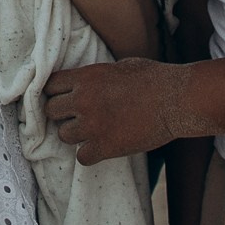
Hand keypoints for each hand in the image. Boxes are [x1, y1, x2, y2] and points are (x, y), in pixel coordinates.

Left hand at [44, 58, 178, 164]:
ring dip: (75, 134)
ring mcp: (93, 125)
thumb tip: (82, 84)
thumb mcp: (117, 66)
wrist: (174, 99)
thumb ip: (94, 77)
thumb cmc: (151, 78)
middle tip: (77, 116)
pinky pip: (82, 157)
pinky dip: (90, 154)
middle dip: (63, 113)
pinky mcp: (105, 147)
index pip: (50, 85)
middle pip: (51, 110)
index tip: (64, 97)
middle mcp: (83, 100)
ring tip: (92, 131)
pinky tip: (101, 146)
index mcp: (86, 76)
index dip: (56, 92)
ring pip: (63, 135)